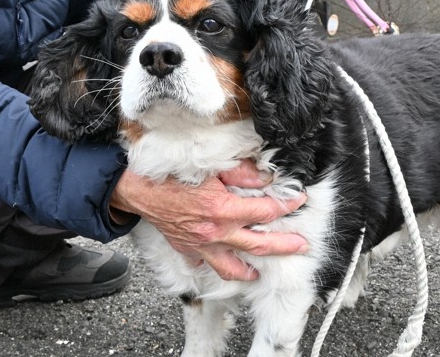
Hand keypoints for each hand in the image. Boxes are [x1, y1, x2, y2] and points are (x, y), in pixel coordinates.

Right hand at [110, 160, 308, 280]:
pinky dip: (217, 266)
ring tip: (260, 271)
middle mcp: (215, 233)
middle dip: (284, 246)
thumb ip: (241, 173)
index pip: (265, 211)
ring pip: (232, 267)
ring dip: (250, 271)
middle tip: (301, 246)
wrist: (139, 190)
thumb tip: (265, 179)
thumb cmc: (172, 176)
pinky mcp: (187, 250)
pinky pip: (206, 265)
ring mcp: (201, 246)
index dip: (286, 206)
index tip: (298, 201)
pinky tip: (225, 263)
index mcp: (223, 210)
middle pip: (259, 245)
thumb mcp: (211, 168)